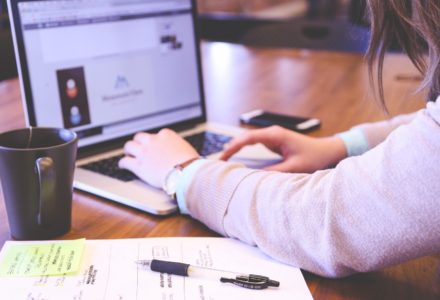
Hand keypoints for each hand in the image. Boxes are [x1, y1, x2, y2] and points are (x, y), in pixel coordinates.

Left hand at [118, 129, 198, 187]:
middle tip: (138, 147)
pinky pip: (125, 161)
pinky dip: (123, 163)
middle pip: (139, 137)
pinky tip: (123, 165)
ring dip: (128, 150)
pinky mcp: (138, 166)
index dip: (155, 141)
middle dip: (138, 142)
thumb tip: (179, 152)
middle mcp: (153, 141)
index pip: (156, 134)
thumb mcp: (186, 149)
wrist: (185, 174)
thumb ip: (178, 147)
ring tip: (128, 153)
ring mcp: (144, 153)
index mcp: (166, 135)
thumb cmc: (190, 163)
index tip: (155, 145)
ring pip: (129, 146)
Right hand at [220, 126, 346, 172]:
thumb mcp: (294, 168)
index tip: (223, 156)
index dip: (233, 147)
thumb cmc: (314, 157)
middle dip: (230, 147)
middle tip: (218, 161)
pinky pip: (254, 144)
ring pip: (248, 140)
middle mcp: (272, 133)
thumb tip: (254, 177)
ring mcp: (272, 136)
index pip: (248, 138)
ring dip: (236, 148)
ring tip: (222, 160)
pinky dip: (243, 150)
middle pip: (245, 138)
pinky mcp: (274, 142)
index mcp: (275, 135)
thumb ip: (274, 172)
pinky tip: (236, 157)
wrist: (327, 151)